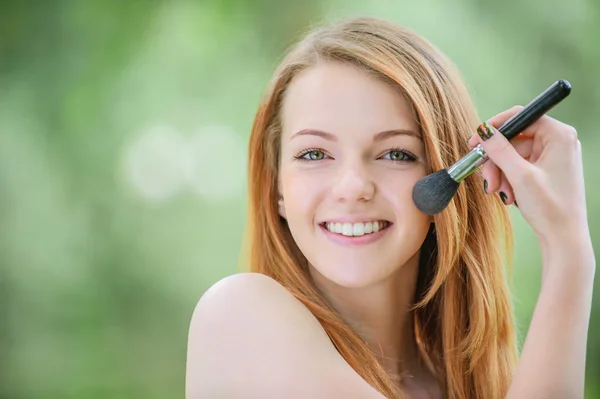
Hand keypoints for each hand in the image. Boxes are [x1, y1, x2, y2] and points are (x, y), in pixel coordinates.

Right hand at [467, 106, 590, 249]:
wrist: (564, 238)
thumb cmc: (550, 207)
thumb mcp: (519, 176)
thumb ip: (499, 149)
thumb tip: (482, 131)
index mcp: (559, 135)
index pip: (520, 117)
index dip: (494, 128)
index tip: (475, 142)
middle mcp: (558, 142)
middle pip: (513, 139)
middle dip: (496, 161)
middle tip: (486, 179)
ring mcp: (553, 156)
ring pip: (513, 155)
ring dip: (501, 174)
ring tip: (500, 193)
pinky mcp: (547, 170)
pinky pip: (519, 167)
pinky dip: (509, 179)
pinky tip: (510, 196)